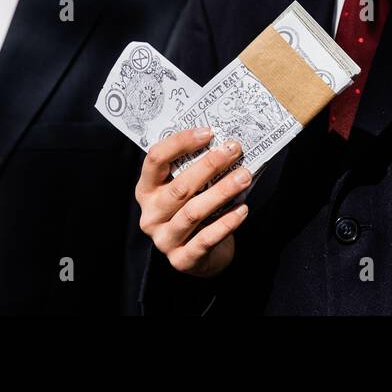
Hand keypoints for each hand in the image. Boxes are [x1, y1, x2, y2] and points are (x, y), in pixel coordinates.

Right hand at [136, 128, 251, 277]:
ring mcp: (163, 239)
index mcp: (146, 190)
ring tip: (244, 176)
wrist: (202, 256)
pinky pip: (206, 239)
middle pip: (179, 186)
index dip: (180, 143)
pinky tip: (243, 209)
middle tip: (234, 150)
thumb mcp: (189, 188)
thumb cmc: (195, 210)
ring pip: (193, 212)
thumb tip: (225, 140)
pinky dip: (226, 223)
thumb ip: (196, 168)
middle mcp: (150, 214)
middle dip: (210, 165)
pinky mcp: (181, 259)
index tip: (208, 132)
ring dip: (222, 191)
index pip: (155, 159)